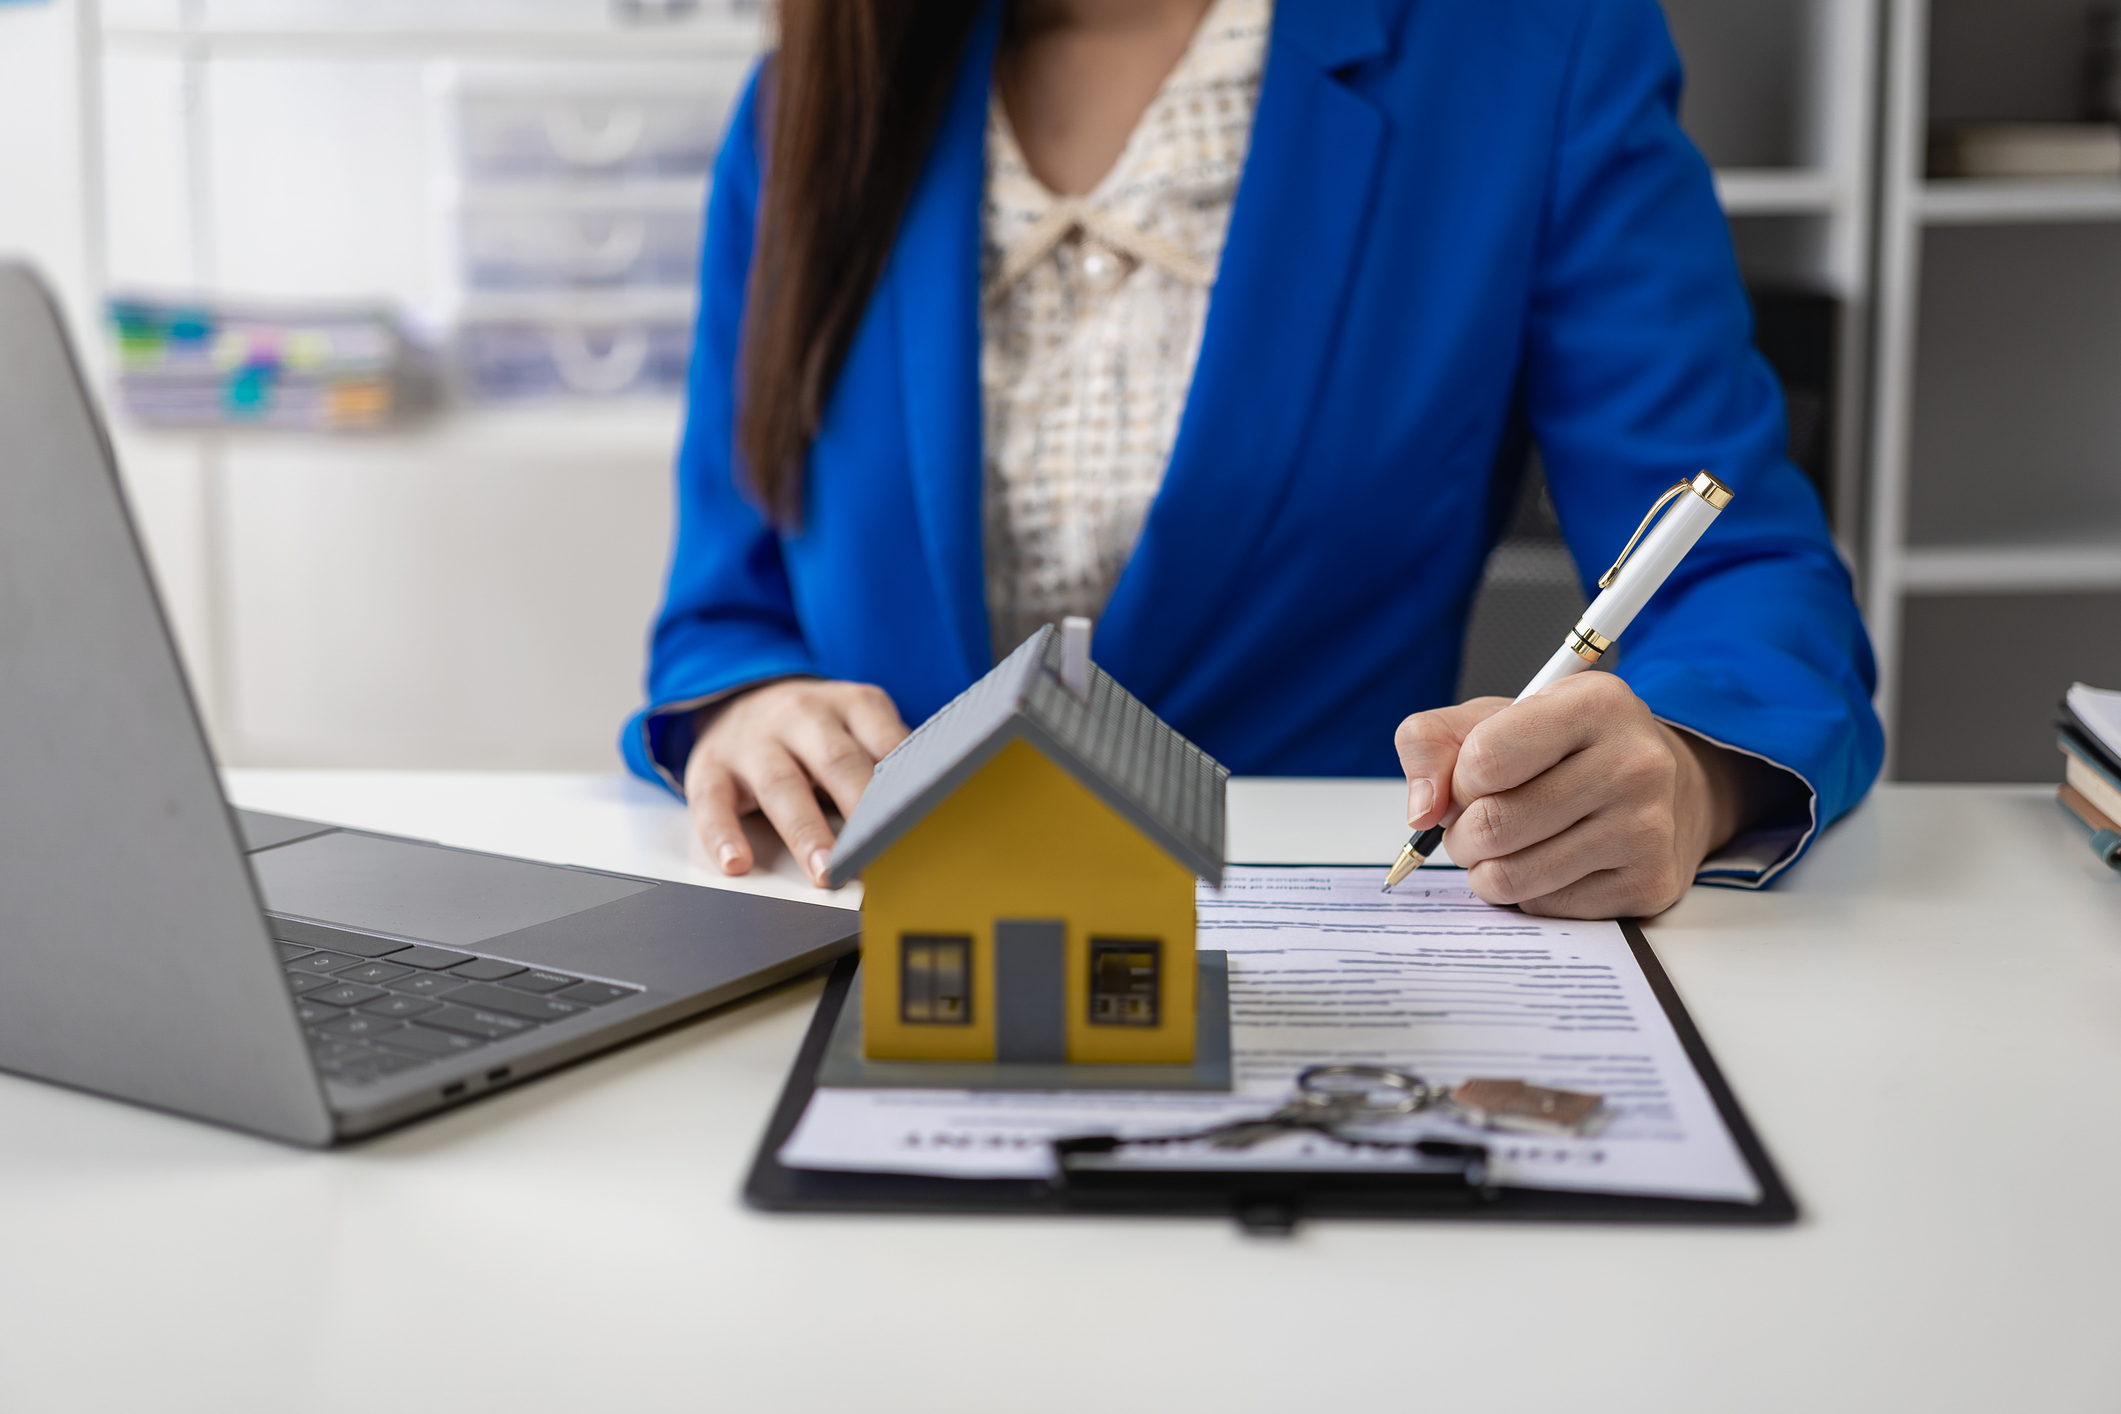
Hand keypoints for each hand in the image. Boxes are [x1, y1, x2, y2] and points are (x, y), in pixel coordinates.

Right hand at [684, 679, 909, 885]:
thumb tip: (945, 806)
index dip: (905, 781)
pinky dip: (722, 833)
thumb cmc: (816, 731)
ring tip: (823, 871)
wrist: (741, 698)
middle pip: (836, 761)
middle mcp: (802, 715)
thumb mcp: (859, 726)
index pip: (884, 741)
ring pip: (780, 783)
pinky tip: (737, 863)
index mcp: (851, 705)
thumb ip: (892, 758)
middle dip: (859, 807)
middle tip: (878, 851)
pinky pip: (711, 800)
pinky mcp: (710, 766)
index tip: (923, 818)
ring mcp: (754, 740)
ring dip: (804, 831)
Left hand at [1393, 673, 1789, 918]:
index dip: (1457, 780)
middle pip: (1493, 825)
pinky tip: (1549, 862)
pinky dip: (1526, 891)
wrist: (1661, 786)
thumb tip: (1421, 812)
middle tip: (1474, 825)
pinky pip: (1544, 905)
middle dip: (1461, 834)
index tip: (1470, 781)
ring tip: (1503, 846)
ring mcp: (1647, 827)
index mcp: (1594, 704)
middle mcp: (1633, 763)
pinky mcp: (1649, 882)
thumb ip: (1430, 743)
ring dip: (1485, 869)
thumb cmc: (1562, 749)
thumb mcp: (1493, 718)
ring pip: (1511, 876)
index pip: (1485, 759)